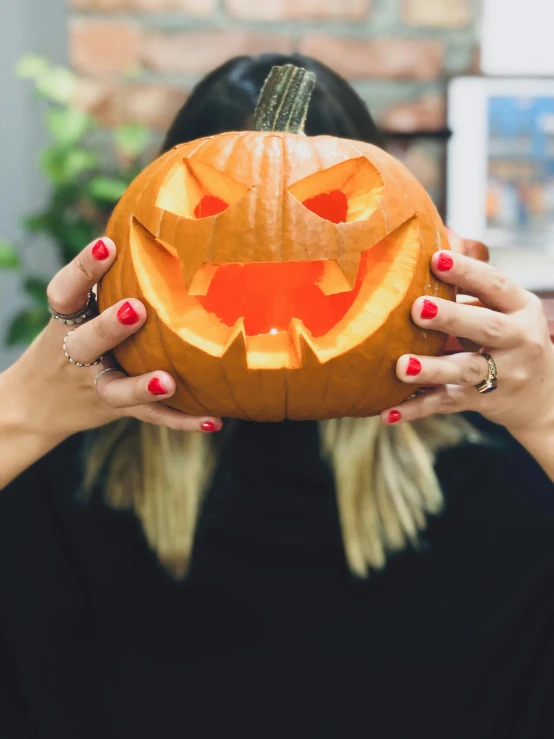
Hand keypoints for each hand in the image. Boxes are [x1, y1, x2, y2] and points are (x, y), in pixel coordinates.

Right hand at [4, 237, 221, 441]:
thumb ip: (105, 282)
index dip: (84, 269)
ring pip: (116, 390)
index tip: (108, 244)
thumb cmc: (72, 339)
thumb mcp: (76, 311)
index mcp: (66, 322)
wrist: (38, 404)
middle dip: (109, 327)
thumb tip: (155, 224)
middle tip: (137, 309)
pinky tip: (213, 420)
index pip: (66, 291)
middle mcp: (76, 354)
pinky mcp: (117, 411)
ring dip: (142, 386)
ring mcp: (96, 386)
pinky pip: (150, 417)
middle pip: (86, 343)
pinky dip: (180, 420)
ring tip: (169, 382)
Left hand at [381, 249, 553, 434]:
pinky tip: (388, 413)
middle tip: (417, 309)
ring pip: (467, 370)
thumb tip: (418, 260)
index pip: (496, 285)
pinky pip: (446, 403)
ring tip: (401, 366)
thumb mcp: (507, 311)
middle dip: (452, 318)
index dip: (467, 271)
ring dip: (432, 368)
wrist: (544, 396)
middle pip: (487, 328)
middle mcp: (518, 341)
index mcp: (520, 309)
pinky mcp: (483, 401)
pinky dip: (416, 410)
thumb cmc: (511, 339)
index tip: (436, 259)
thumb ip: (474, 291)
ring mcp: (503, 375)